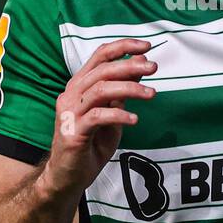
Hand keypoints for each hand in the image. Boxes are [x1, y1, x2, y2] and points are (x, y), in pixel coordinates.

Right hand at [41, 38, 157, 196]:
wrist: (69, 176)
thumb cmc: (91, 143)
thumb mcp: (112, 111)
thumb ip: (122, 89)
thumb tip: (140, 63)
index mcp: (79, 85)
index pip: (99, 55)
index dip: (122, 47)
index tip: (146, 46)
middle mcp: (71, 94)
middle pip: (102, 70)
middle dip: (130, 66)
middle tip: (153, 67)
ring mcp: (70, 113)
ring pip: (100, 90)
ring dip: (129, 89)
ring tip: (151, 94)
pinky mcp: (73, 132)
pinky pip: (98, 116)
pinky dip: (119, 114)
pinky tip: (134, 119)